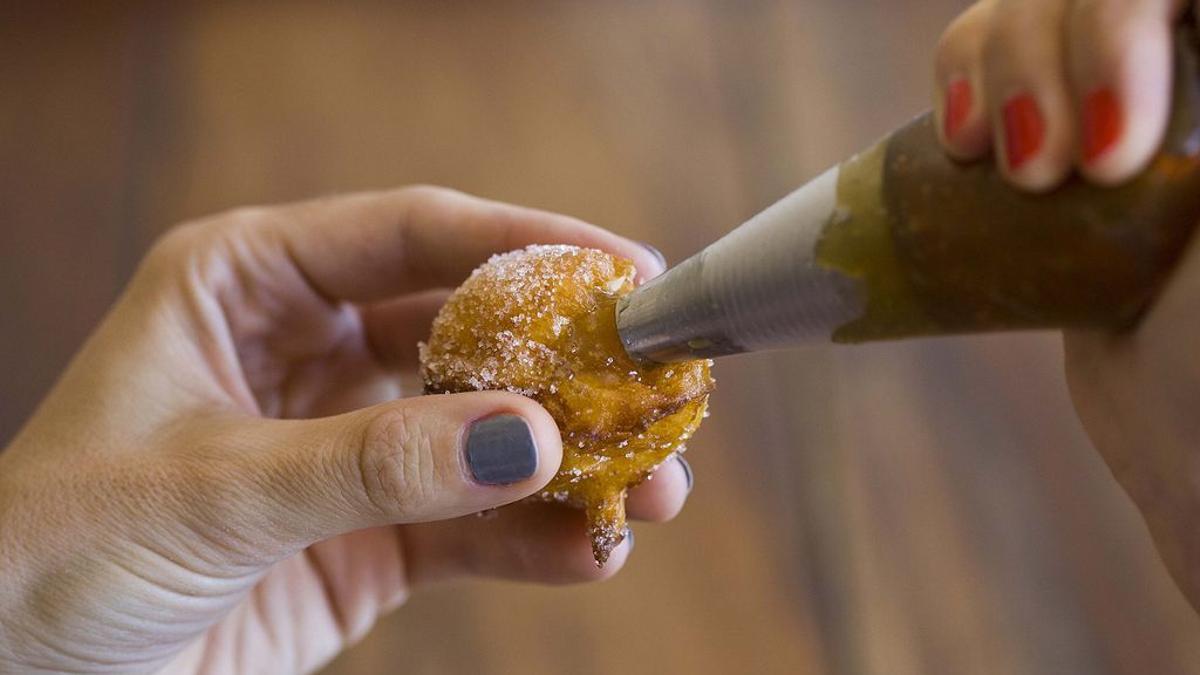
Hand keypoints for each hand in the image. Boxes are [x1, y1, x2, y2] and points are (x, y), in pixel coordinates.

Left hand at [0, 187, 692, 673]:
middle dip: (570, 365)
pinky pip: (471, 528)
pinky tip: (590, 549)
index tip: (624, 270)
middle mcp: (310, 350)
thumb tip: (530, 438)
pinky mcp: (370, 535)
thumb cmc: (54, 551)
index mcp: (251, 284)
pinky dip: (533, 538)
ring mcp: (350, 445)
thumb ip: (377, 461)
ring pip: (486, 432)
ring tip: (653, 490)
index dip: (526, 244)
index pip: (413, 235)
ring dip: (574, 460)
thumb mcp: (214, 487)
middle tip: (660, 387)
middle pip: (471, 332)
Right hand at [934, 0, 1199, 610]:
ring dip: (995, 65)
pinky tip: (960, 142)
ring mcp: (1130, 101)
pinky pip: (995, 67)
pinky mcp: (1066, 146)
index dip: (1120, 23)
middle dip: (1052, 53)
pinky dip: (961, 83)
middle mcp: (1196, 71)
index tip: (1118, 150)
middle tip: (1048, 180)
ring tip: (998, 167)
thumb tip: (1170, 15)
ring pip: (1030, 9)